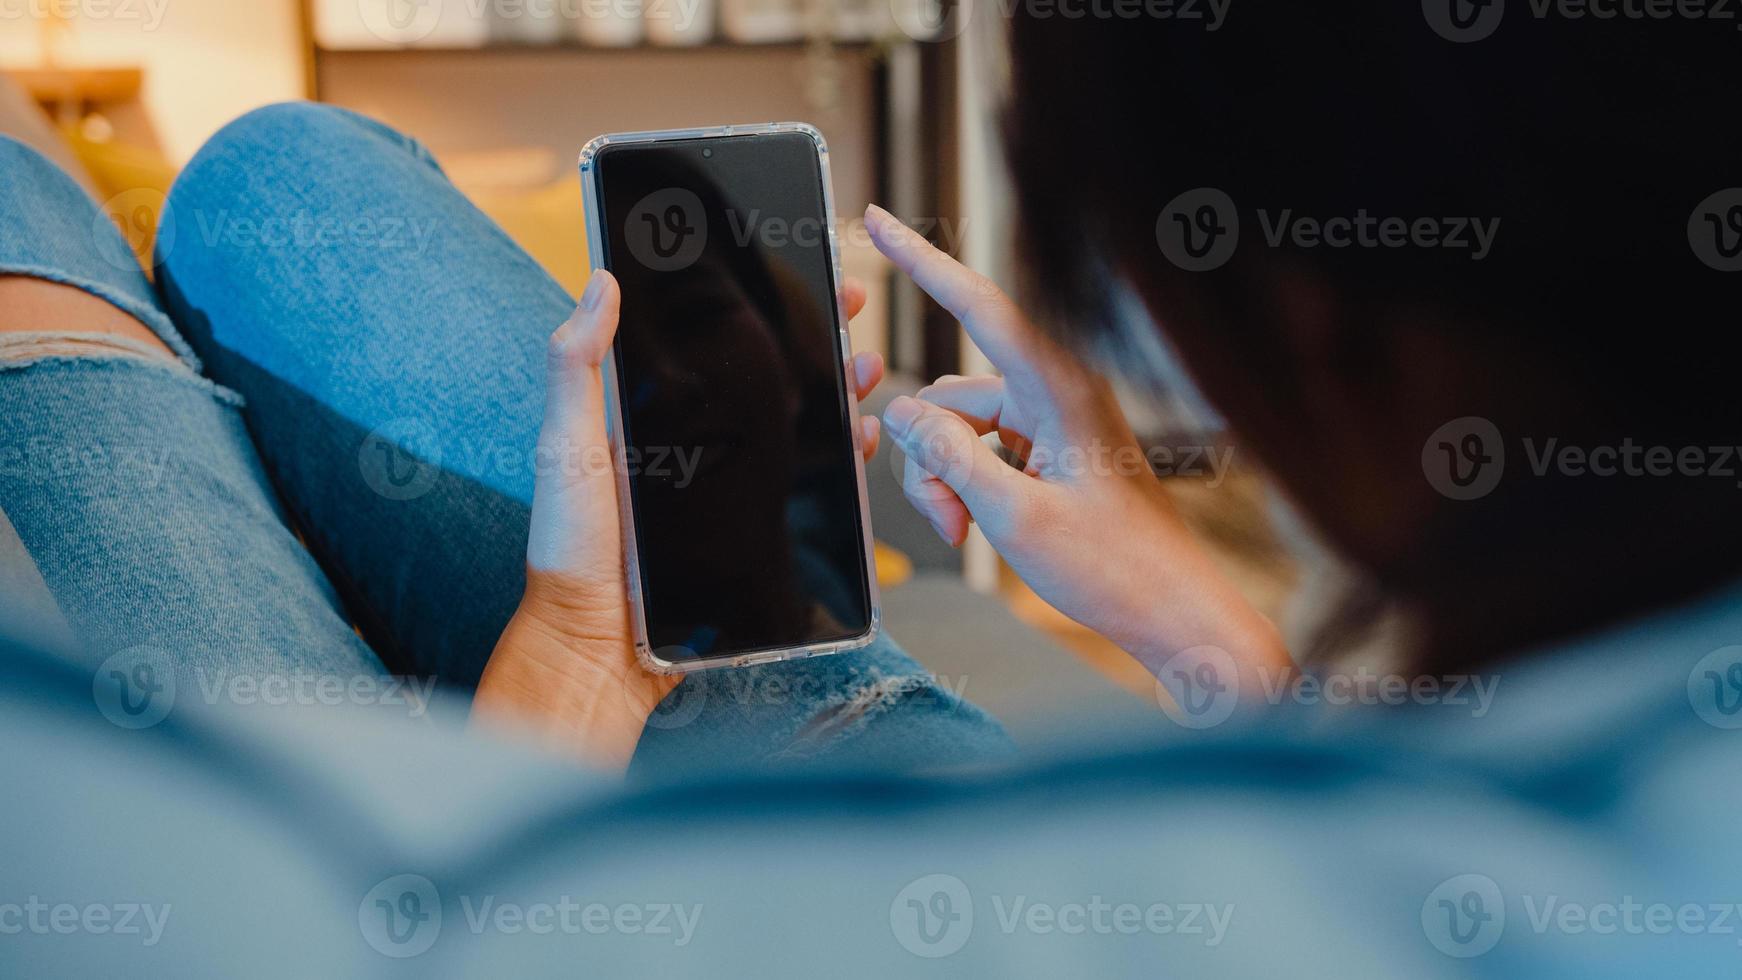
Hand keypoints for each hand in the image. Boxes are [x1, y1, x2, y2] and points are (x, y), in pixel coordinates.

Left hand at [473, 269, 885, 767]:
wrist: (597, 651)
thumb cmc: (571, 549)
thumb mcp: (569, 447)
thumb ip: (576, 368)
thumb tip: (599, 281)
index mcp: (652, 417)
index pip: (714, 344)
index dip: (756, 304)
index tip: (794, 266)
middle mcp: (696, 448)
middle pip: (768, 380)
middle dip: (816, 339)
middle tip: (852, 304)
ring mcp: (729, 493)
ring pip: (797, 431)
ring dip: (837, 394)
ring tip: (865, 370)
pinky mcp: (754, 537)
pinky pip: (808, 493)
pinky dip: (840, 464)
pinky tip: (860, 443)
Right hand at [863, 205, 1288, 690]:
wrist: (1172, 612)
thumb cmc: (1112, 568)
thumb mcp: (1012, 516)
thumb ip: (949, 459)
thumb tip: (903, 413)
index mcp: (1059, 389)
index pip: (976, 304)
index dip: (920, 259)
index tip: (878, 218)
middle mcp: (1056, 393)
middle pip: (950, 394)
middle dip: (927, 455)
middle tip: (946, 522)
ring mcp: (1053, 423)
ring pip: (958, 427)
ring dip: (945, 478)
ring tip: (965, 532)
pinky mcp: (1050, 451)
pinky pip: (981, 449)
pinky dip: (967, 485)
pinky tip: (980, 527)